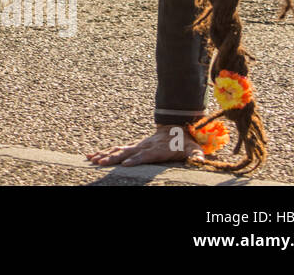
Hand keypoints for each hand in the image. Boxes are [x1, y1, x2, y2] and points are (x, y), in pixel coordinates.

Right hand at [86, 126, 204, 167]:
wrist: (175, 128)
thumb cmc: (184, 142)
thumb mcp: (193, 148)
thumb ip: (197, 155)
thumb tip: (201, 160)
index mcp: (157, 149)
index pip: (146, 155)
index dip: (137, 159)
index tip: (126, 164)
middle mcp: (144, 146)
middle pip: (127, 152)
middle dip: (114, 158)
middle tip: (102, 163)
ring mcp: (137, 146)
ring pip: (118, 150)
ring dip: (104, 155)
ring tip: (91, 160)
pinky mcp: (132, 147)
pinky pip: (116, 150)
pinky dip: (103, 152)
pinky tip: (92, 156)